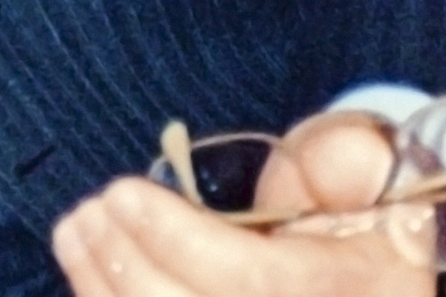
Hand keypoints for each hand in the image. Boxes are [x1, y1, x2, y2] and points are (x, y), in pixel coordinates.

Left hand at [53, 112, 435, 294]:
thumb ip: (343, 162)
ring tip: (76, 233)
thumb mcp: (370, 182)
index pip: (248, 279)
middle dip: (127, 263)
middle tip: (89, 210)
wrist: (364, 278)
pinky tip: (88, 275)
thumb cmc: (357, 222)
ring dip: (104, 289)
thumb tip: (330, 162)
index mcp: (338, 290)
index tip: (121, 191)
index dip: (177, 238)